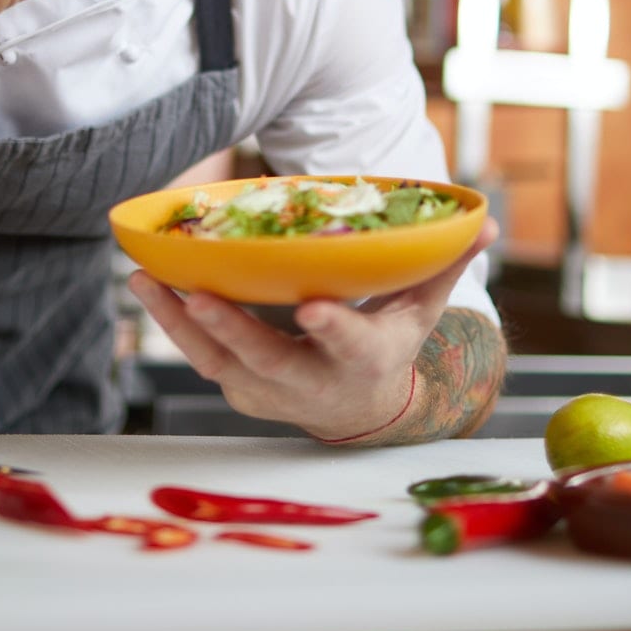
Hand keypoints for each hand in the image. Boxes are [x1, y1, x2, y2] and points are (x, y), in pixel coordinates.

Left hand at [128, 221, 499, 440]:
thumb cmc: (389, 343)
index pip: (350, 345)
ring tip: (145, 277)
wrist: (357, 408)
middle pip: (268, 359)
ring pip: (217, 360)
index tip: (314, 310)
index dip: (334, 329)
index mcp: (362, 358)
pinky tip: (148, 282)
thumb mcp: (420, 309)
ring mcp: (267, 390)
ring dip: (179, 322)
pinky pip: (199, 355)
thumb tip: (484, 222)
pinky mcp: (236, 385)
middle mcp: (311, 381)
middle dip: (232, 331)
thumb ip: (442, 264)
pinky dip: (171, 322)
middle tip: (198, 295)